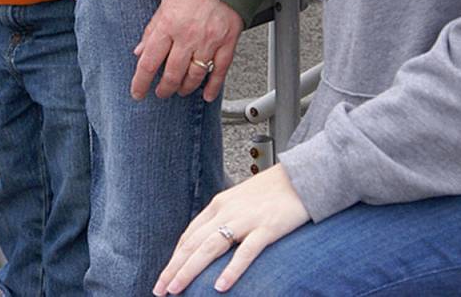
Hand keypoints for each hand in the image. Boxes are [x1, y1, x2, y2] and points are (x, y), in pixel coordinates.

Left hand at [131, 0, 242, 101]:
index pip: (149, 62)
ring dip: (185, 88)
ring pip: (195, 75)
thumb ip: (152, 29)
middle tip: (161, 92)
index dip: (141, 82)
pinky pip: (220, 70)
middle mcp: (188, 36)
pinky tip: (207, 95)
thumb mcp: (164, 2)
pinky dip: (213, 86)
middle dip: (164, 89)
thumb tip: (140, 51)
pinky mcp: (227, 42)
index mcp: (168, 25)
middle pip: (172, 74)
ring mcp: (209, 41)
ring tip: (180, 90)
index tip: (137, 92)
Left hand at [154, 164, 309, 293]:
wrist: (301, 176)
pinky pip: (245, 252)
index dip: (175, 257)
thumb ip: (225, 217)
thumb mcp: (241, 200)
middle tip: (160, 289)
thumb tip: (209, 241)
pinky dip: (231, 270)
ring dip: (189, 270)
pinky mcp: (266, 227)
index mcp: (219, 204)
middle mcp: (227, 210)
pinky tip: (220, 287)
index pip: (190, 235)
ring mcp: (246, 219)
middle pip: (194, 243)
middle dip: (173, 268)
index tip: (165, 275)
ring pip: (210, 247)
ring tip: (175, 288)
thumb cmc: (272, 190)